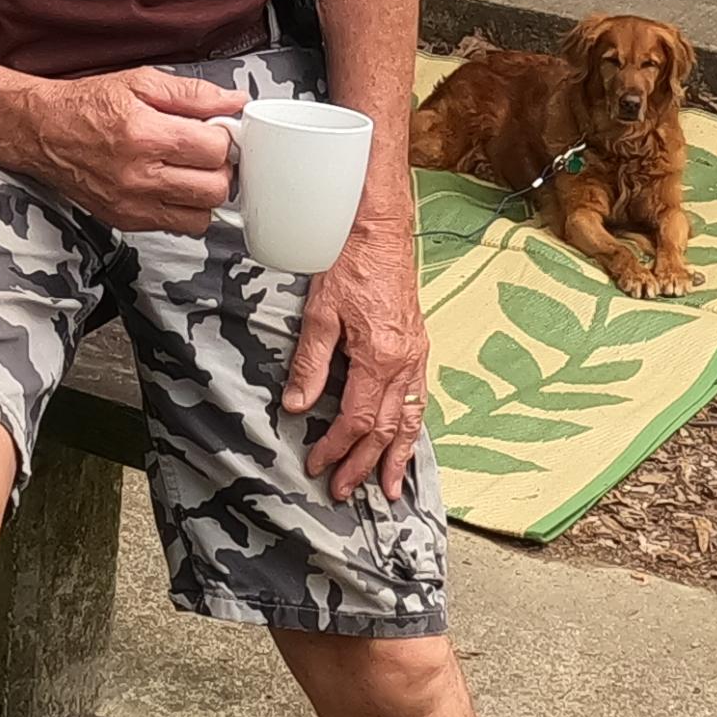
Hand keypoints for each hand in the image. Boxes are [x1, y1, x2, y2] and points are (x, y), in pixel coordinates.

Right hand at [5, 66, 246, 233]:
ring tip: (192, 170)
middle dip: (221, 167)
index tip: (216, 129)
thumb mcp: (140, 82)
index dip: (224, 136)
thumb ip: (193, 93)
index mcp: (145, 134)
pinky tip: (173, 186)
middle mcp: (140, 175)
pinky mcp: (127, 221)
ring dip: (206, 192)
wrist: (41, 132)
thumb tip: (234, 101)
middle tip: (207, 151)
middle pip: (215, 187)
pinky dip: (186, 209)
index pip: (215, 149)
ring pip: (203, 215)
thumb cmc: (86, 106)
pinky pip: (179, 227)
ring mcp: (133, 204)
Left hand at [281, 184, 431, 507]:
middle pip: (386, 428)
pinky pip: (419, 396)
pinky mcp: (419, 342)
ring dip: (398, 456)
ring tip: (391, 488)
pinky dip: (412, 425)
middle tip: (346, 492)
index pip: (357, 420)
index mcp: (380, 357)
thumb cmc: (349, 260)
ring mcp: (417, 353)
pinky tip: (406, 437)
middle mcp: (405, 362)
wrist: (380, 224)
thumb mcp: (320, 313)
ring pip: (411, 417)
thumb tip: (297, 407)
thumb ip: (310, 365)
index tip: (317, 466)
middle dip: (365, 464)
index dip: (336, 448)